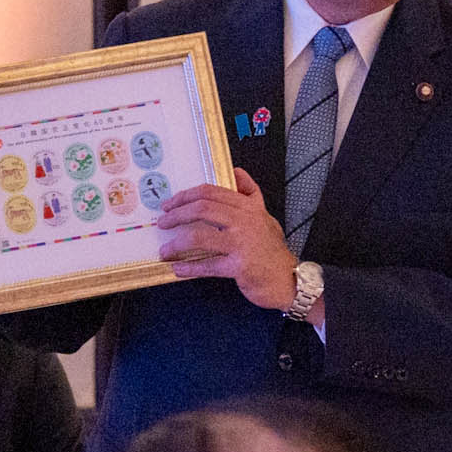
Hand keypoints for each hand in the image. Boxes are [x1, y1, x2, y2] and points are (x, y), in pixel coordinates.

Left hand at [156, 168, 298, 311]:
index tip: (170, 204)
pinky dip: (190, 268)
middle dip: (177, 215)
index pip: (211, 192)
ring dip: (177, 244)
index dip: (186, 196)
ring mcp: (242, 243)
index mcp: (248, 207)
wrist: (289, 280)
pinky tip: (178, 269)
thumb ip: (250, 194)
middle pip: (203, 209)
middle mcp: (246, 221)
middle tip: (163, 223)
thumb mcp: (264, 216)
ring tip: (166, 250)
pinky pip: (208, 265)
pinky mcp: (239, 266)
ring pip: (200, 237)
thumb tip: (237, 172)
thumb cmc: (272, 251)